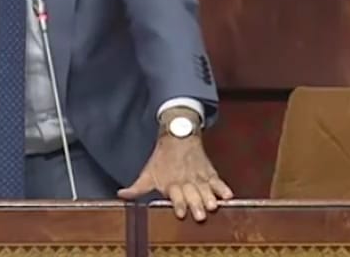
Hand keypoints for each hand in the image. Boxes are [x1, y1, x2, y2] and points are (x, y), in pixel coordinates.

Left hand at [117, 134, 232, 222]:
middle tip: (201, 214)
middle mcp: (186, 181)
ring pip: (206, 189)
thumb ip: (137, 188)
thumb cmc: (162, 158)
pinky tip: (228, 195)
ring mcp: (199, 177)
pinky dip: (223, 188)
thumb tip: (121, 195)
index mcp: (170, 183)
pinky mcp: (209, 173)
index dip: (178, 204)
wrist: (178, 134)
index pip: (175, 196)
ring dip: (210, 197)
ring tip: (213, 206)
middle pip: (192, 195)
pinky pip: (217, 181)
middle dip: (197, 204)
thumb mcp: (148, 172)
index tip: (181, 212)